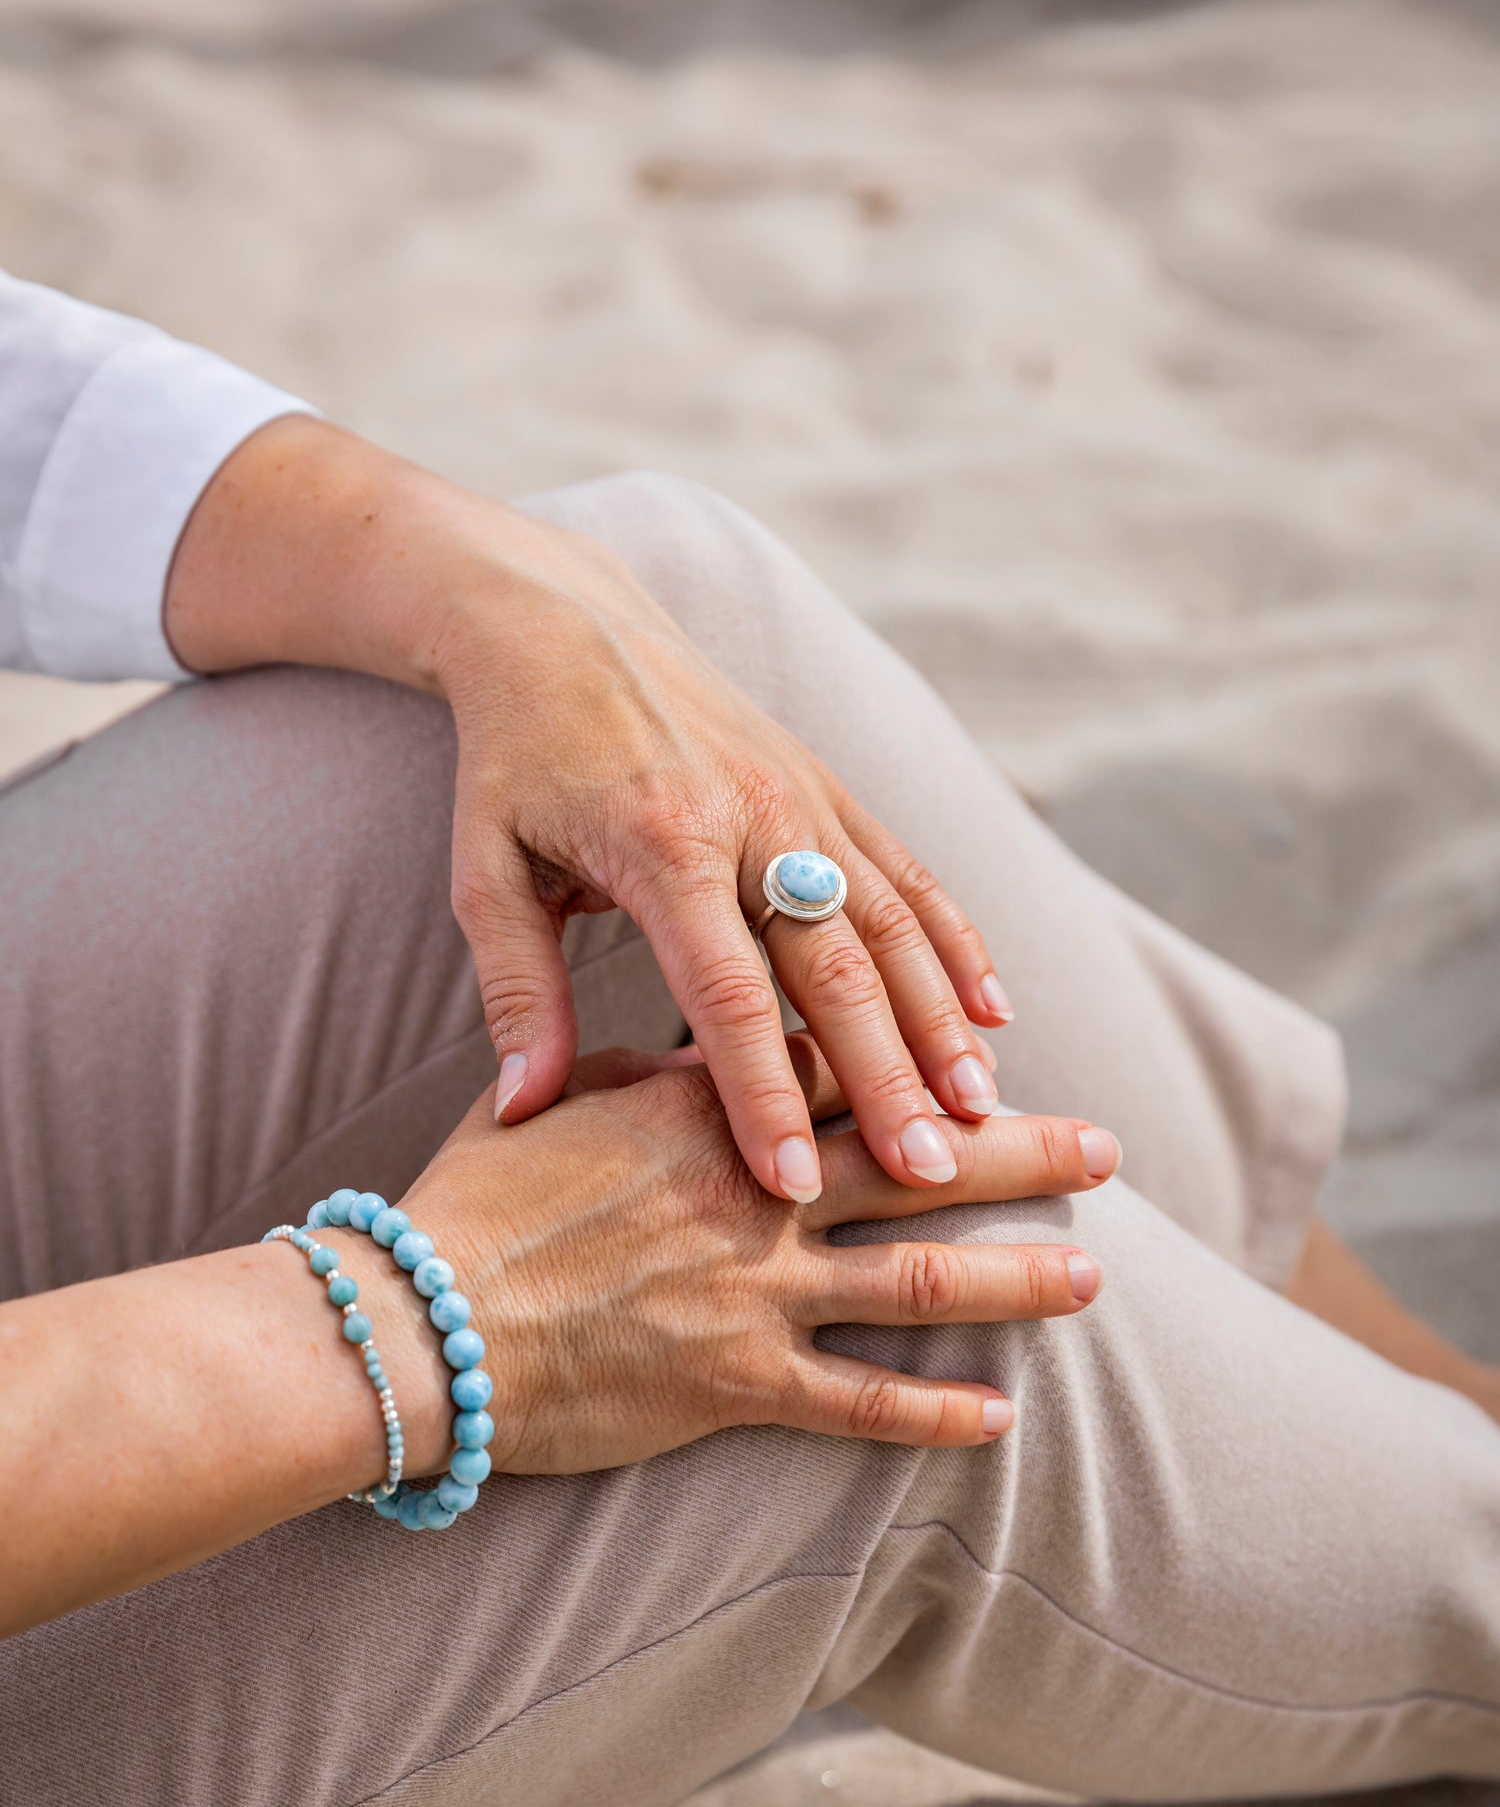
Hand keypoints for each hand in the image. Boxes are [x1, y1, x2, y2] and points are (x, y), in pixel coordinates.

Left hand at [166, 421, 1013, 1204]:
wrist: (561, 620)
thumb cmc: (514, 762)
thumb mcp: (486, 870)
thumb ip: (518, 991)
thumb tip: (522, 1112)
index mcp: (662, 848)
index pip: (725, 996)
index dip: (764, 1096)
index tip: (794, 1185)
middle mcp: (752, 820)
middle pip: (836, 971)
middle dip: (886, 1080)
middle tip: (931, 1173)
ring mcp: (805, 799)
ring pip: (894, 925)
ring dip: (942, 1022)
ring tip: (984, 1109)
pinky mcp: (831, 786)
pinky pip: (911, 871)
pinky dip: (957, 943)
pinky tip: (995, 1012)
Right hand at [401, 1042, 1119, 1475]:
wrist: (423, 1323)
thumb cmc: (470, 1207)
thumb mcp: (550, 1103)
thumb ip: (633, 1077)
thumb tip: (678, 1059)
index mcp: (710, 1108)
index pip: (844, 1072)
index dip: (924, 1067)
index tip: (984, 1063)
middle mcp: (757, 1189)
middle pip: (919, 1159)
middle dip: (1022, 1153)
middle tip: (1105, 1151)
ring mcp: (757, 1289)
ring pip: (919, 1274)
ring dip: (1015, 1276)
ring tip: (1090, 1277)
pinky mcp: (739, 1383)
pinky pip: (861, 1398)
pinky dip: (935, 1409)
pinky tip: (1000, 1415)